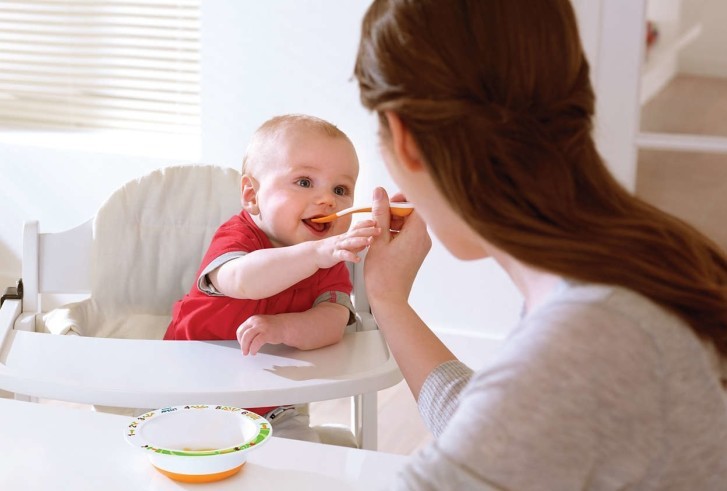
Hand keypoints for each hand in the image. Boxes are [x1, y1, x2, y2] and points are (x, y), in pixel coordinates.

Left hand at [236, 314, 286, 355]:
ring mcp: (261, 327)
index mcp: (252, 319)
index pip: (240, 330)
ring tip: (248, 352)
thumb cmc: (272, 327)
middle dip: (242, 344)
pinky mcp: (267, 333)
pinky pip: (256, 342)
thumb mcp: (259, 325)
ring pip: (247, 338)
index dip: (239, 339)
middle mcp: (256, 321)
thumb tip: (242, 341)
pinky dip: (253, 349)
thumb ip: (251, 330)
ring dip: (245, 347)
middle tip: (244, 351)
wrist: (285, 326)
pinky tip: (254, 352)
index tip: (242, 345)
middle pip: (242, 334)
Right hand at [313, 219, 380, 268]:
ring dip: (360, 241)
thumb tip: (369, 240)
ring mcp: (338, 246)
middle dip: (368, 230)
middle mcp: (343, 239)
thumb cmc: (331, 249)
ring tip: (370, 241)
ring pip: (350, 242)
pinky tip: (357, 259)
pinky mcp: (334, 255)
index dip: (366, 223)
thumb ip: (357, 243)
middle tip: (379, 230)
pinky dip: (350, 257)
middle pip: (356, 233)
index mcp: (346, 236)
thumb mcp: (345, 244)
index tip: (376, 221)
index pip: (357, 227)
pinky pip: (343, 255)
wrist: (314, 254)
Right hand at [365, 187, 430, 307]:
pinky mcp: (417, 253)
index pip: (414, 204)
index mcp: (417, 233)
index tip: (384, 204)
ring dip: (393, 223)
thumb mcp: (377, 238)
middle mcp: (423, 239)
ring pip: (409, 225)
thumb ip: (380, 213)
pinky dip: (396, 233)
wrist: (389, 299)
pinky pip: (408, 236)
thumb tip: (380, 192)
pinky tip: (382, 242)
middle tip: (377, 219)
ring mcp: (421, 247)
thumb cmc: (382, 274)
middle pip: (412, 213)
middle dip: (393, 212)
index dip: (399, 200)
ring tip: (377, 233)